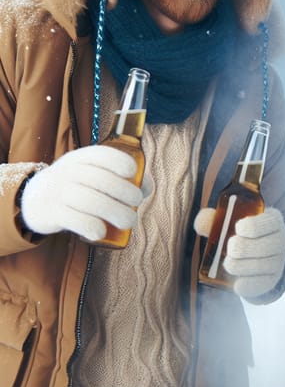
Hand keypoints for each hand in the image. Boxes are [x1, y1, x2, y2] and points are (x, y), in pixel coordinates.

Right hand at [21, 145, 143, 241]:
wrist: (34, 200)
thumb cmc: (78, 186)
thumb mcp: (94, 174)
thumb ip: (122, 178)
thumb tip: (146, 186)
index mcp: (81, 158)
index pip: (101, 154)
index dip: (119, 161)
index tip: (132, 173)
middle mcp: (67, 171)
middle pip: (101, 180)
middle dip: (125, 192)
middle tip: (136, 205)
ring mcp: (57, 192)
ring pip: (90, 200)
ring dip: (115, 212)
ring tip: (129, 222)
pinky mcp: (50, 213)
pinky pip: (74, 219)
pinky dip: (92, 226)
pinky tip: (102, 232)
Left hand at [193, 207, 284, 298]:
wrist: (263, 250)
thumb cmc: (244, 232)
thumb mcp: (233, 220)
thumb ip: (215, 219)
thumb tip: (201, 223)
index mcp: (273, 220)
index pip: (265, 223)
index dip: (247, 227)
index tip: (238, 228)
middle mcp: (281, 241)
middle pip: (261, 246)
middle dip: (239, 248)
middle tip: (231, 248)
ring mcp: (279, 261)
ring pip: (259, 266)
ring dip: (238, 266)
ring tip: (229, 263)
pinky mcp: (273, 279)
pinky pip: (261, 284)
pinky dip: (246, 285)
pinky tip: (236, 284)